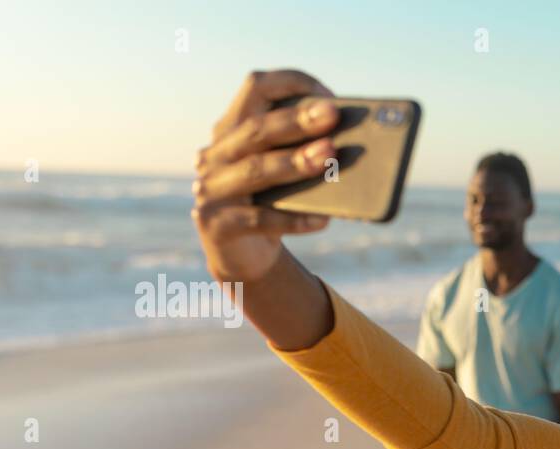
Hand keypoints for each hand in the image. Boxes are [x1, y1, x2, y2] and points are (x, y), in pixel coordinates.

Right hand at [192, 69, 339, 282]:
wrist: (242, 254)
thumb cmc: (271, 202)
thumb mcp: (281, 172)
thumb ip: (300, 151)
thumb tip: (347, 143)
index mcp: (232, 129)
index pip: (256, 87)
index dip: (290, 83)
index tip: (328, 95)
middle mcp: (215, 154)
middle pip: (256, 129)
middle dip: (297, 120)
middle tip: (333, 115)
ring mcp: (212, 190)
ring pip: (257, 170)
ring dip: (295, 162)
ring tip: (331, 155)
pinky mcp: (217, 225)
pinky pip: (261, 219)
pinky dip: (294, 219)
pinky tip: (323, 219)